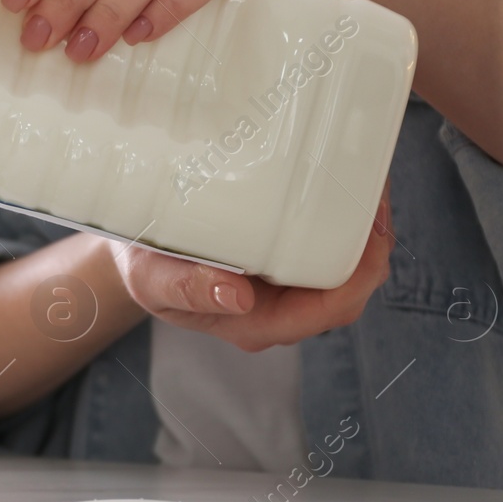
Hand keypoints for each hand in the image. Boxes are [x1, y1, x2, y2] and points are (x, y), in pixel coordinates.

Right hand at [110, 182, 393, 351]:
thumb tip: (237, 298)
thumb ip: (186, 290)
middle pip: (347, 291)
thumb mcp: (149, 276)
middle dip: (370, 247)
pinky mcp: (284, 258)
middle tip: (373, 193)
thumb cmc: (140, 262)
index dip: (358, 277)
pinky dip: (343, 217)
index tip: (368, 231)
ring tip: (365, 179)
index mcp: (254, 322)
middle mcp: (278, 308)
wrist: (129, 243)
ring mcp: (284, 285)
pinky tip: (344, 183)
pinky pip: (328, 245)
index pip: (326, 312)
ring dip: (361, 228)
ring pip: (344, 267)